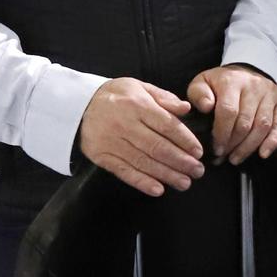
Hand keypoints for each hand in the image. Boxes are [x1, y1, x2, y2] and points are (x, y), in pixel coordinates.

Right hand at [77, 77, 204, 196]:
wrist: (79, 104)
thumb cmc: (116, 95)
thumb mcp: (140, 87)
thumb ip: (164, 98)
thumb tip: (186, 108)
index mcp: (137, 105)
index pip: (167, 125)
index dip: (185, 140)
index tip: (198, 152)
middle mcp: (124, 124)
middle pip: (157, 146)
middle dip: (180, 161)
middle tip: (197, 171)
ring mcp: (111, 142)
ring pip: (143, 161)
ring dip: (166, 175)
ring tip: (185, 183)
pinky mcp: (102, 156)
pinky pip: (124, 172)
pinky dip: (141, 182)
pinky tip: (158, 189)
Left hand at [189, 64, 276, 164]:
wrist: (249, 69)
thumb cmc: (222, 82)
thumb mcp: (203, 82)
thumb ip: (198, 94)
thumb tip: (206, 107)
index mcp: (232, 81)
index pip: (228, 111)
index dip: (222, 133)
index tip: (215, 148)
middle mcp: (254, 87)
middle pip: (245, 122)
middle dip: (233, 144)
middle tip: (223, 156)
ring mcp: (270, 95)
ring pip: (262, 127)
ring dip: (248, 147)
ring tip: (236, 158)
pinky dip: (272, 142)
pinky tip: (262, 154)